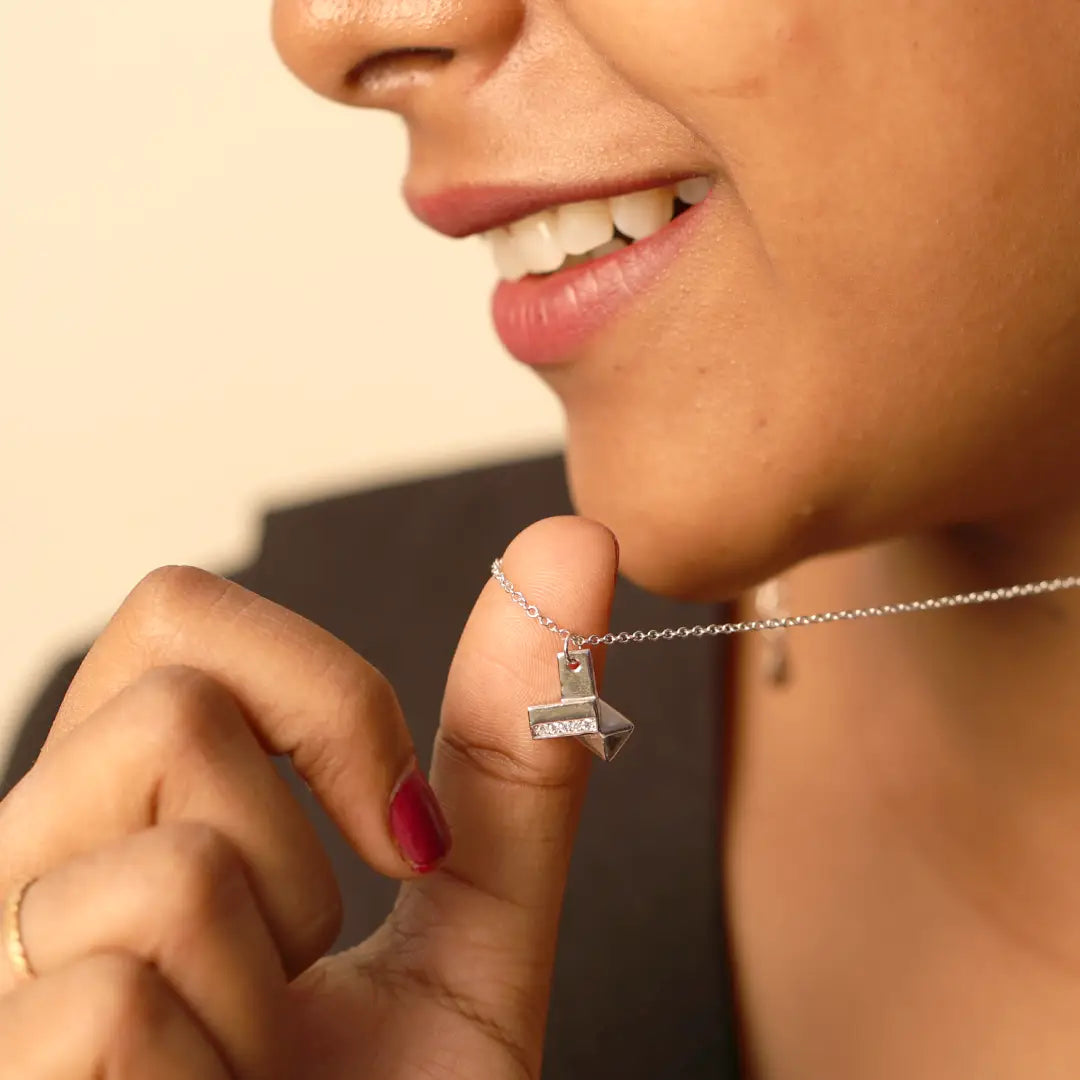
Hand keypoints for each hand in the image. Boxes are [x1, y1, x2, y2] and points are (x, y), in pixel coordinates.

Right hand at [0, 516, 617, 1078]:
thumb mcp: (475, 925)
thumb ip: (513, 746)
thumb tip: (577, 541)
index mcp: (139, 809)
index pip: (176, 612)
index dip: (317, 690)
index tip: (401, 826)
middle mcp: (30, 865)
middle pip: (168, 705)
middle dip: (302, 845)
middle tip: (309, 967)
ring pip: (162, 860)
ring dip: (266, 980)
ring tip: (247, 1064)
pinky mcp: (6, 1055)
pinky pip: (121, 993)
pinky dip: (216, 1070)